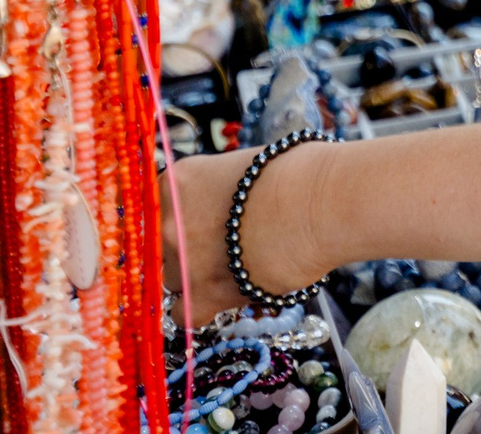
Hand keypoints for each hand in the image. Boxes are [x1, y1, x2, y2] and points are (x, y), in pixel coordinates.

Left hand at [162, 141, 334, 324]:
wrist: (323, 205)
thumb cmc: (299, 174)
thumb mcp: (245, 167)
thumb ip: (219, 188)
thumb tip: (222, 203)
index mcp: (177, 181)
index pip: (156, 208)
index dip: (178, 219)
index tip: (196, 224)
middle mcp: (168, 222)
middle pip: (161, 246)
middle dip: (188, 248)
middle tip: (223, 244)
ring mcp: (180, 261)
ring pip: (172, 279)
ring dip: (197, 276)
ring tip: (236, 267)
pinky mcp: (201, 296)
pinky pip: (183, 313)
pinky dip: (203, 308)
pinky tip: (227, 295)